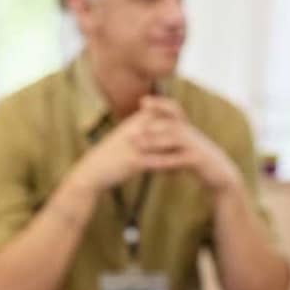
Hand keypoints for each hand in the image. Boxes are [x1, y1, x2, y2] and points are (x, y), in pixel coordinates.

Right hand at [71, 97, 237, 197]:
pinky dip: (171, 167)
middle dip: (184, 138)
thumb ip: (141, 132)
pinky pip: (159, 163)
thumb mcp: (123, 139)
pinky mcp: (135, 161)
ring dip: (181, 152)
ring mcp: (136, 146)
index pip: (163, 115)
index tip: (190, 132)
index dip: (179, 123)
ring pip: (166, 147)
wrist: (91, 172)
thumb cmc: (107, 157)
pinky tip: (180, 173)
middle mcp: (137, 130)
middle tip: (198, 146)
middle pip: (168, 129)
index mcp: (135, 122)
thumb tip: (154, 130)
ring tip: (193, 160)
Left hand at [137, 96, 241, 195]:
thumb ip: (175, 139)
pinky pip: (178, 160)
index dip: (160, 104)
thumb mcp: (188, 147)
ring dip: (153, 141)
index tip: (143, 100)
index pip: (175, 111)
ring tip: (135, 144)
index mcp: (189, 129)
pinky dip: (162, 161)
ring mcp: (196, 146)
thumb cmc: (200, 161)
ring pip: (173, 139)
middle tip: (131, 124)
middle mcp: (193, 134)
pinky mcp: (198, 160)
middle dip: (151, 122)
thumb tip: (158, 131)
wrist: (222, 175)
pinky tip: (149, 166)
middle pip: (171, 123)